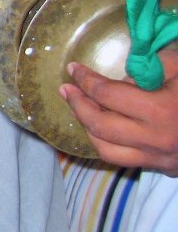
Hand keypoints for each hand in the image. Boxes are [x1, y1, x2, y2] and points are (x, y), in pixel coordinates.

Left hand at [61, 50, 177, 175]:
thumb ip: (156, 62)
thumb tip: (127, 69)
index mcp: (160, 112)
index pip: (107, 94)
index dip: (86, 79)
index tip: (73, 69)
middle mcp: (154, 140)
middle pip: (98, 124)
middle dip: (77, 104)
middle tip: (67, 89)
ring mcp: (159, 158)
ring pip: (105, 149)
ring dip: (87, 127)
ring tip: (80, 108)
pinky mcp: (165, 168)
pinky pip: (124, 160)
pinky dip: (107, 144)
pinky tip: (102, 128)